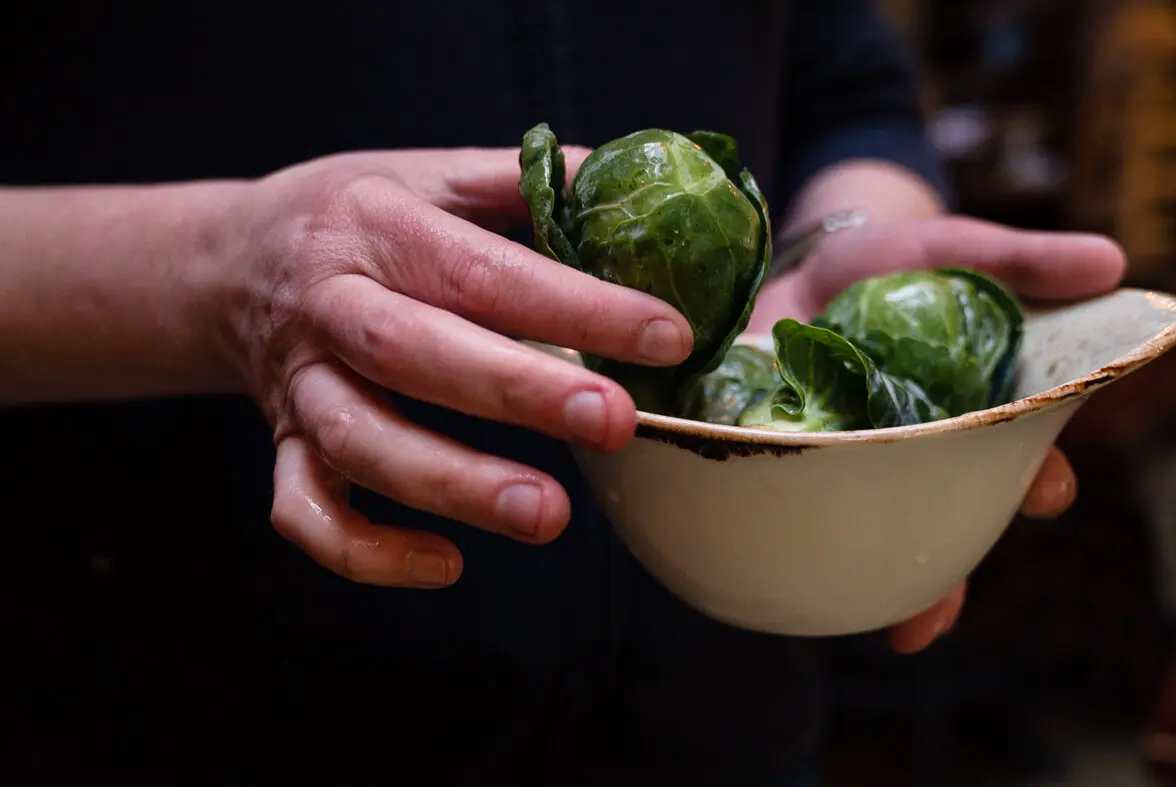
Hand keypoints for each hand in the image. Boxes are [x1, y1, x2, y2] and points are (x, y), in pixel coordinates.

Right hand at [222, 147, 693, 587]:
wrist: (227, 261)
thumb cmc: (356, 217)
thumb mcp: (430, 174)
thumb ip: (526, 183)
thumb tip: (639, 192)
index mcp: (375, 225)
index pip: (482, 269)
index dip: (577, 305)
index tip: (667, 335)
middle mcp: (329, 305)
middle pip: (415, 352)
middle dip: (520, 392)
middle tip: (616, 422)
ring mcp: (299, 383)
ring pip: (360, 442)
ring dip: (453, 483)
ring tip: (549, 514)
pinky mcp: (283, 445)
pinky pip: (306, 511)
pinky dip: (366, 550)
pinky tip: (447, 564)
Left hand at [749, 215, 1125, 652]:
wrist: (807, 263)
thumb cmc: (901, 262)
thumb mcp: (958, 251)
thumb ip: (1023, 261)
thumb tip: (1111, 263)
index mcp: (979, 415)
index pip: (1023, 459)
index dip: (1039, 478)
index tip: (1047, 487)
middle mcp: (926, 456)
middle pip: (953, 519)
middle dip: (958, 569)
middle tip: (946, 603)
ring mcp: (861, 466)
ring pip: (887, 535)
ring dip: (898, 586)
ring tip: (904, 629)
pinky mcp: (797, 463)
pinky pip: (809, 513)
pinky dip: (809, 545)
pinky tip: (804, 582)